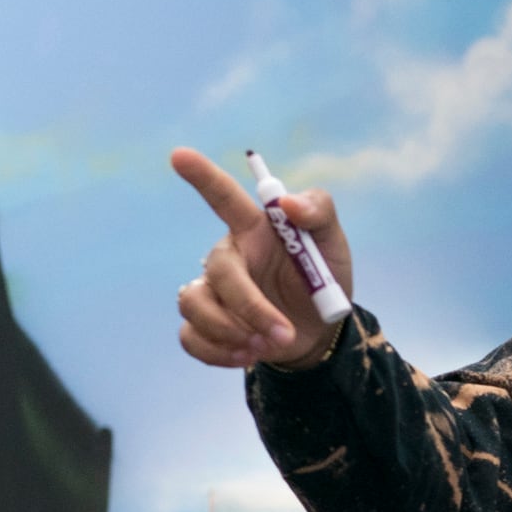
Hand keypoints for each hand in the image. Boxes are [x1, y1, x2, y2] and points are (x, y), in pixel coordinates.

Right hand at [168, 147, 354, 370]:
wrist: (322, 328)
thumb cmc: (323, 277)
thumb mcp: (332, 242)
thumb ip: (318, 210)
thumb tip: (289, 202)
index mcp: (252, 228)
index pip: (223, 196)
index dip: (202, 176)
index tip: (179, 155)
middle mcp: (227, 256)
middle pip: (219, 272)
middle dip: (250, 307)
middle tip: (282, 333)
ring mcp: (212, 291)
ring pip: (194, 305)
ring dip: (230, 332)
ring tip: (265, 345)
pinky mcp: (207, 325)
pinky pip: (190, 337)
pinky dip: (217, 353)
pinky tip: (246, 356)